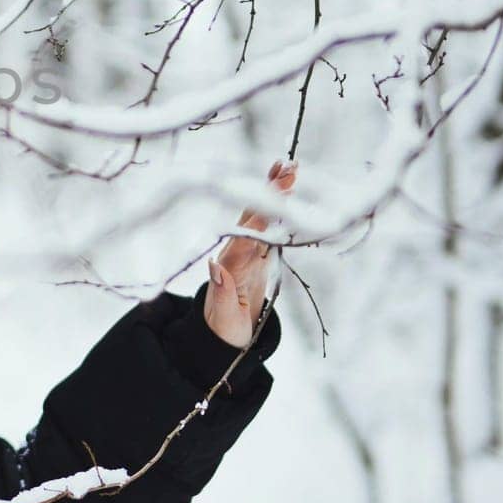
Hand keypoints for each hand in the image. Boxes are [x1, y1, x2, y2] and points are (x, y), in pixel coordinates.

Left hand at [204, 160, 296, 347]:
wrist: (221, 337)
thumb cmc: (223, 330)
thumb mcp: (224, 318)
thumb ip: (222, 294)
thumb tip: (215, 265)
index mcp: (230, 264)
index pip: (247, 233)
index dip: (262, 212)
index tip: (275, 192)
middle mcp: (236, 252)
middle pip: (253, 216)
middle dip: (270, 192)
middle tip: (287, 165)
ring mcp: (246, 252)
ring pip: (261, 217)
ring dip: (274, 193)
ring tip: (288, 166)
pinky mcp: (256, 256)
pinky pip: (268, 226)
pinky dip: (277, 207)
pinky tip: (286, 189)